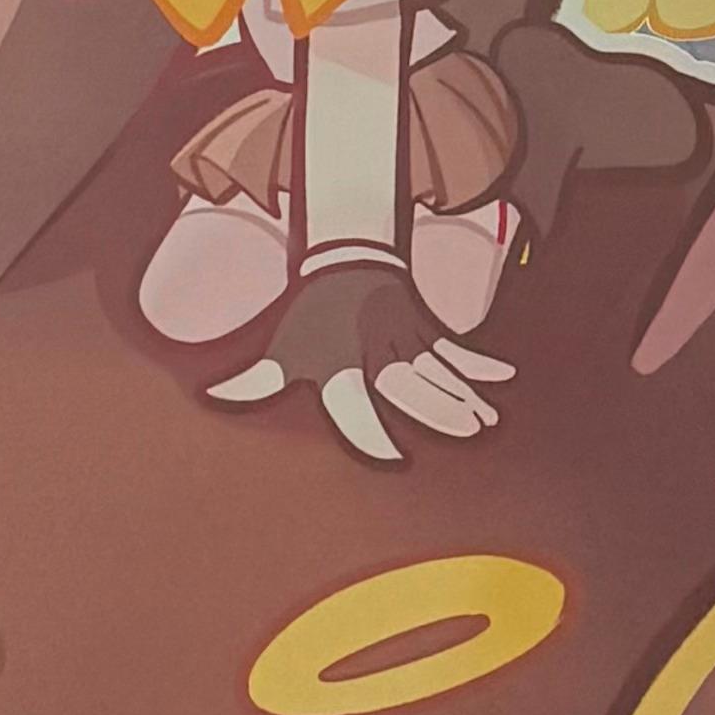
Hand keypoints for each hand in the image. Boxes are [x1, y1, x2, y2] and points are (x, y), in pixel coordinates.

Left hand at [207, 248, 515, 464]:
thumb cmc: (312, 319)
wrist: (343, 258)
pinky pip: (458, 347)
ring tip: (486, 419)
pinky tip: (506, 379)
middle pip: (410, 384)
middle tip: (465, 430)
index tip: (392, 456)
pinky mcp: (427, 327)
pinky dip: (482, 363)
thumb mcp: (284, 351)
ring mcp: (405, 337)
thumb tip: (208, 399)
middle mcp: (375, 352)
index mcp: (341, 367)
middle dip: (438, 407)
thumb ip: (251, 384)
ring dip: (465, 393)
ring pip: (439, 368)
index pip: (356, 406)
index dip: (372, 432)